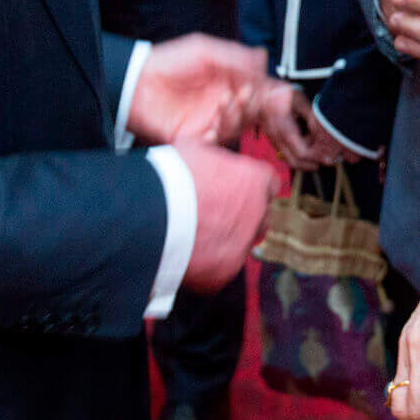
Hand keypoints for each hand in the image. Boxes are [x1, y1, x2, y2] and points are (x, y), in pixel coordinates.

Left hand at [129, 34, 267, 145]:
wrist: (137, 82)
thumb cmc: (168, 62)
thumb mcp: (204, 50)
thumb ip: (234, 56)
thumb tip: (263, 60)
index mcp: (229, 80)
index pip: (259, 89)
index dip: (270, 92)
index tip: (275, 90)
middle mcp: (224, 102)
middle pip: (254, 111)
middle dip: (257, 105)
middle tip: (248, 94)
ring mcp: (211, 120)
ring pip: (238, 126)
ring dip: (237, 115)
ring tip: (226, 100)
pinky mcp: (197, 136)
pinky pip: (217, 144)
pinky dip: (219, 136)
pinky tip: (213, 127)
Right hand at [174, 142, 277, 293]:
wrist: (150, 213)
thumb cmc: (169, 177)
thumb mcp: (196, 149)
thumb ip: (214, 156)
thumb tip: (210, 151)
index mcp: (255, 179)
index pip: (269, 184)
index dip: (251, 187)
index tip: (238, 190)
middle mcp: (258, 212)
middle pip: (261, 216)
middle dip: (244, 216)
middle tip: (217, 214)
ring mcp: (244, 242)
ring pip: (244, 244)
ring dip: (228, 240)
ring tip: (198, 234)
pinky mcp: (226, 269)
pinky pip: (223, 268)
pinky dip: (210, 264)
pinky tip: (189, 252)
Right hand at [255, 83, 348, 168]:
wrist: (259, 92)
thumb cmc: (280, 93)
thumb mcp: (299, 100)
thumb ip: (311, 116)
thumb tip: (323, 130)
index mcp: (284, 128)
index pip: (302, 153)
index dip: (317, 157)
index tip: (330, 157)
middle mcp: (277, 138)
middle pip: (295, 162)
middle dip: (312, 164)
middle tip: (328, 160)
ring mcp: (273, 140)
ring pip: (290, 160)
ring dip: (305, 162)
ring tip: (320, 155)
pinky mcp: (273, 139)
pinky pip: (285, 154)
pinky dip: (298, 156)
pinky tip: (309, 147)